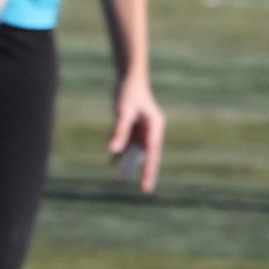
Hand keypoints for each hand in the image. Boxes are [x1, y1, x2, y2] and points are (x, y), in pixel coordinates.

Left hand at [108, 74, 164, 192]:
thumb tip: (113, 152)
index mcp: (155, 127)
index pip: (153, 153)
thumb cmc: (128, 93)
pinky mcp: (135, 127)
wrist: (129, 78)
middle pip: (148, 155)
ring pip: (137, 151)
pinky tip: (113, 162)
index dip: (150, 170)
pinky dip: (121, 152)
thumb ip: (119, 131)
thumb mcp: (122, 112)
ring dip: (129, 164)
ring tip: (119, 179)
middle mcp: (152, 131)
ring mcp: (144, 130)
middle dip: (145, 172)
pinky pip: (129, 144)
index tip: (147, 185)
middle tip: (144, 190)